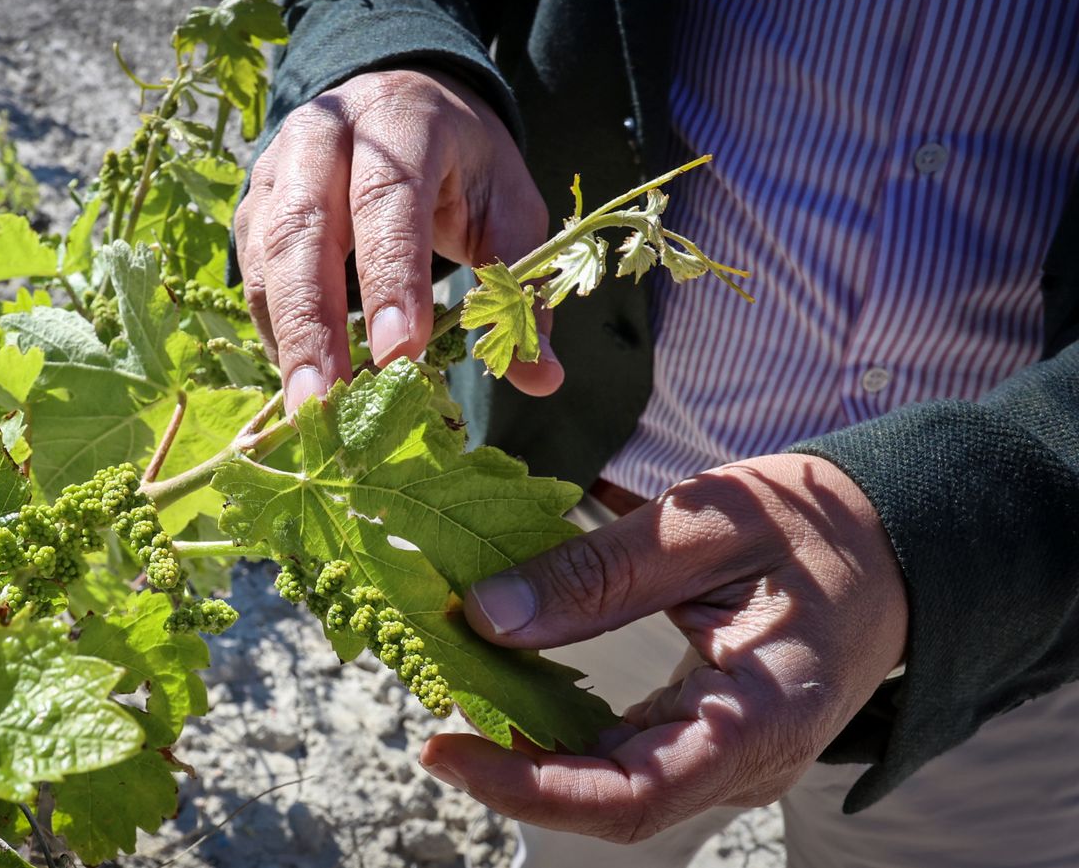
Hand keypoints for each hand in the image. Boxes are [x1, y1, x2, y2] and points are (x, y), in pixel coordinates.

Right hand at [233, 68, 561, 412]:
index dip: (391, 277)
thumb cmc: (462, 165)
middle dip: (314, 324)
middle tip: (329, 402)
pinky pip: (252, 275)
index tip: (399, 353)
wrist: (401, 102)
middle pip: (304, 230)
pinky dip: (275, 333)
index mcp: (402, 123)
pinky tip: (301, 379)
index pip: (388, 198)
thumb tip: (542, 377)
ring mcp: (277, 170)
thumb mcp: (508, 208)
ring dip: (286, 337)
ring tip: (309, 408)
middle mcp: (325, 136)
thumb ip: (518, 286)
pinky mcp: (254, 207)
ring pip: (266, 256)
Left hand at [420, 454, 907, 841]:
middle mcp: (748, 763)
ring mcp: (729, 760)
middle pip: (611, 803)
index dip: (526, 785)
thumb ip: (600, 572)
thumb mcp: (708, 523)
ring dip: (531, 755)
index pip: (631, 793)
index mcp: (763, 717)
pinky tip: (511, 693)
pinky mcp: (710, 741)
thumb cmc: (815, 527)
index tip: (445, 748)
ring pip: (612, 788)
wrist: (893, 544)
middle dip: (513, 772)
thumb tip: (488, 614)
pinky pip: (626, 760)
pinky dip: (561, 736)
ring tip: (460, 699)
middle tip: (433, 719)